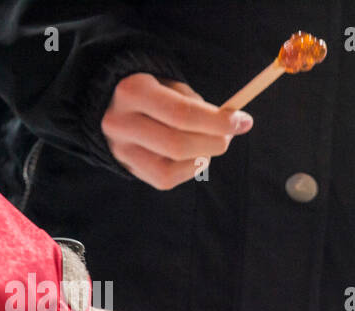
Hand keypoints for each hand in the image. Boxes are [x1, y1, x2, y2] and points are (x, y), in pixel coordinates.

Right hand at [102, 73, 251, 189]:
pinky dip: (189, 169)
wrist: (111, 105)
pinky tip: (193, 155)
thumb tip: (235, 123)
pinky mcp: (128, 168)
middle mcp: (121, 122)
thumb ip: (199, 105)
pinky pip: (166, 179)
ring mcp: (121, 149)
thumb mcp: (172, 87)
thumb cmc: (155, 94)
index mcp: (134, 91)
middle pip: (178, 144)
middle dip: (213, 142)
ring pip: (173, 167)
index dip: (217, 121)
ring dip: (203, 157)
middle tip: (229, 136)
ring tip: (208, 142)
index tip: (243, 121)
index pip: (182, 113)